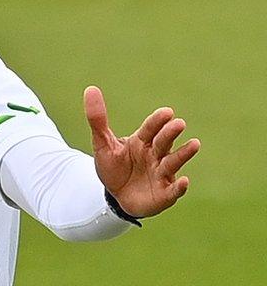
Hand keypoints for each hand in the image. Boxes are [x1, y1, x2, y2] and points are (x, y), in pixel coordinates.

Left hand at [84, 86, 200, 218]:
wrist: (116, 196)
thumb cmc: (113, 167)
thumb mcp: (102, 143)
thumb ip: (97, 119)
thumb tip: (90, 88)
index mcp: (141, 141)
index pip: (150, 128)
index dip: (157, 121)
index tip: (166, 112)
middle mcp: (155, 155)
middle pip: (163, 142)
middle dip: (170, 133)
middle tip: (178, 123)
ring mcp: (162, 174)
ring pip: (173, 162)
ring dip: (183, 154)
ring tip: (195, 144)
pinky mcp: (164, 194)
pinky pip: (173, 191)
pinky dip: (179, 187)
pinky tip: (184, 181)